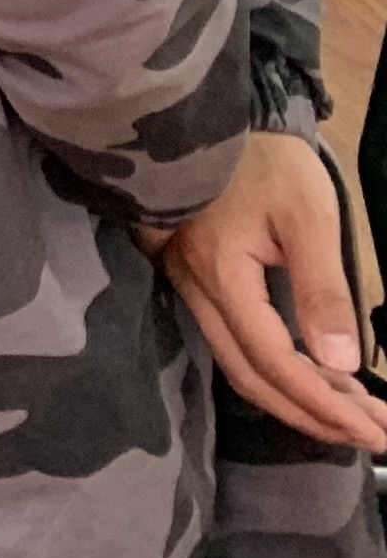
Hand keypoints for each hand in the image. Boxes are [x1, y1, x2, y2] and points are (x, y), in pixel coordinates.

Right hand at [144, 131, 386, 449]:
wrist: (205, 119)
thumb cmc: (262, 161)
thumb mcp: (308, 216)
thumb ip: (323, 290)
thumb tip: (342, 364)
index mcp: (222, 275)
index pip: (275, 361)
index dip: (324, 403)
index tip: (375, 431)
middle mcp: (196, 290)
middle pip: (251, 377)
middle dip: (314, 415)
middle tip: (372, 438)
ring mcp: (188, 286)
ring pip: (239, 366)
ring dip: (297, 399)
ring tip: (353, 416)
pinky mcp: (193, 280)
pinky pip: (233, 345)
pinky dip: (276, 373)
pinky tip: (313, 377)